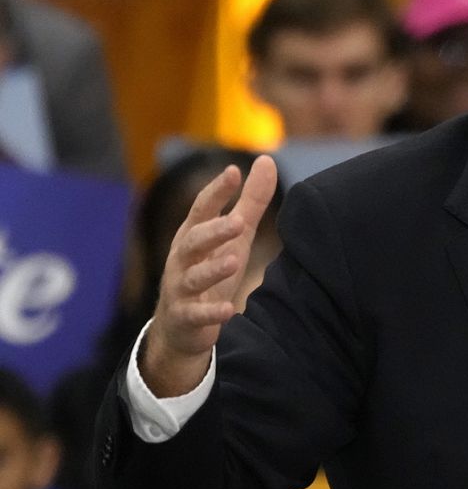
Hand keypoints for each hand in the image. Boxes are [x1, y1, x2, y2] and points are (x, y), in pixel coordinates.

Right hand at [140, 155, 277, 396]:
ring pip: (193, 277)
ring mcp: (180, 289)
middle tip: (238, 223)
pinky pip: (196, 315)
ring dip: (212, 269)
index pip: (201, 209)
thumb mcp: (233, 238)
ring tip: (233, 261)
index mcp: (193, 236)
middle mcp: (182, 259)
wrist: (181, 327)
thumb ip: (250, 202)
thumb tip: (266, 160)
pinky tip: (229, 311)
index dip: (216, 191)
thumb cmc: (210, 272)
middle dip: (213, 231)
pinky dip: (211, 314)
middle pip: (193, 240)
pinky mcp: (185, 318)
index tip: (233, 171)